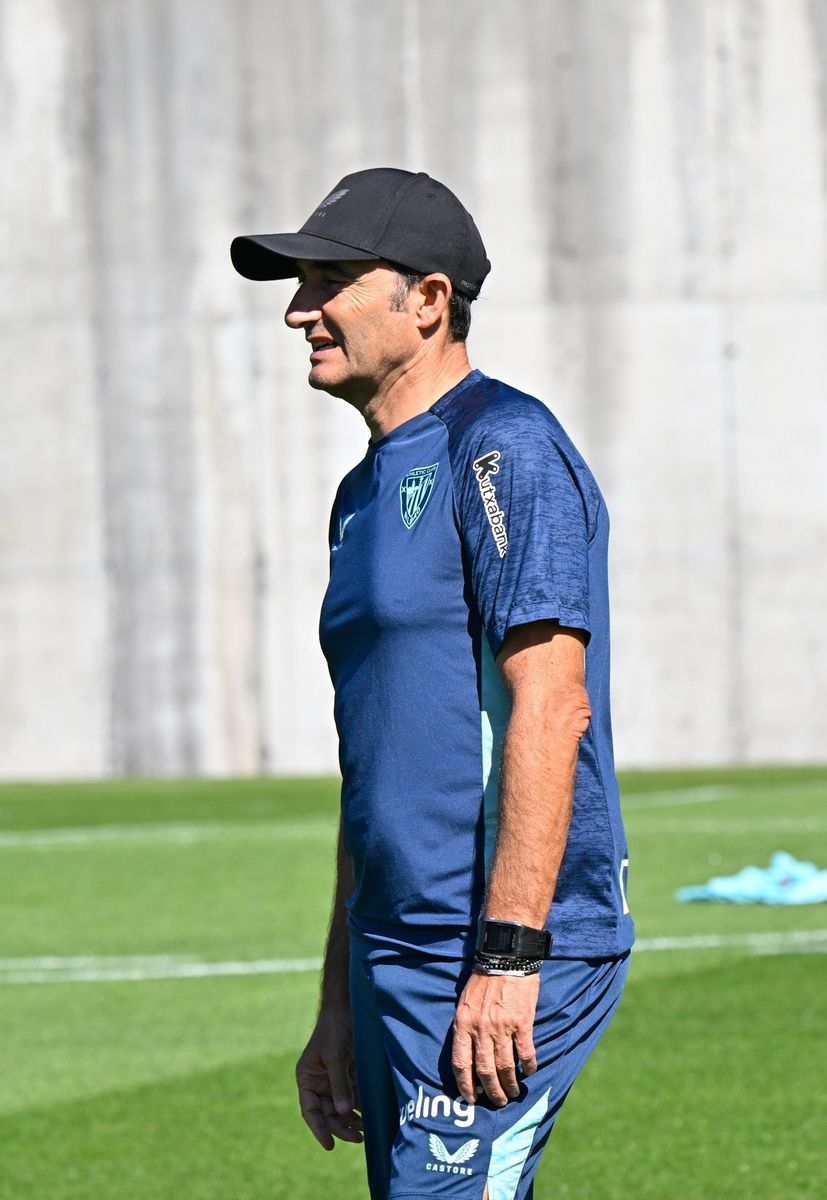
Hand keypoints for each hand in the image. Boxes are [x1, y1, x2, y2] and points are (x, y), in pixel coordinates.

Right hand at [296, 1006, 363, 1150]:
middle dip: (341, 1127)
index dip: (319, 1129)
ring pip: (342, 1108)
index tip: (329, 1145)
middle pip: (327, 1113)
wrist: (348, 1007)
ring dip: (352, 1120)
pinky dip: (361, 1107)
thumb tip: (343, 1112)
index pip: (310, 1110)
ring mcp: (334, 1080)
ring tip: (366, 1132)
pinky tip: (371, 1115)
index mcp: (307, 1078)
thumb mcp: (335, 1056)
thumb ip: (339, 1084)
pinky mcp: (349, 1076)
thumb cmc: (335, 1029)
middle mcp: (319, 1083)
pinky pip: (354, 1097)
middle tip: (357, 1138)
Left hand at [452, 971, 539, 1106]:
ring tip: (514, 1093)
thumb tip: (468, 1054)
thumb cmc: (483, 980)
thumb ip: (466, 1027)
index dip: (465, 1085)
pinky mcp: (522, 1023)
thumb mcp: (464, 1003)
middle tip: (498, 1101)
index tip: (471, 1098)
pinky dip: (528, 1066)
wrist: (505, 958)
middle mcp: (481, 1030)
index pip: (461, 1063)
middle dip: (491, 1091)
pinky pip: (525, 1053)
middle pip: (485, 1071)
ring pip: (505, 1067)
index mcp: (463, 1024)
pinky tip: (530, 1071)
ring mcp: (502, 1028)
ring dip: (510, 1085)